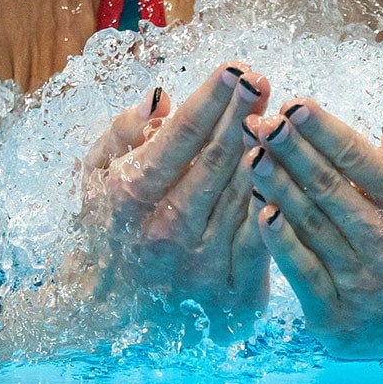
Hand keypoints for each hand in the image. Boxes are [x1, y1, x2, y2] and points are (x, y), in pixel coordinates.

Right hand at [76, 61, 272, 338]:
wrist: (104, 316)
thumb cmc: (103, 228)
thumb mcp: (92, 175)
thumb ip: (122, 131)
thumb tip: (160, 97)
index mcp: (130, 197)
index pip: (181, 136)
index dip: (211, 98)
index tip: (235, 68)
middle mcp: (165, 234)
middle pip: (217, 161)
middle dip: (243, 115)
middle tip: (263, 79)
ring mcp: (200, 268)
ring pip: (244, 197)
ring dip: (267, 153)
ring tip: (283, 117)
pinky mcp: (231, 298)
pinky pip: (263, 241)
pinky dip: (276, 204)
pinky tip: (289, 173)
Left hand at [245, 99, 382, 355]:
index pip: (357, 158)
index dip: (322, 129)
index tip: (293, 104)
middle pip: (325, 187)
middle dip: (288, 150)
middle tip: (257, 122)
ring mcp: (361, 284)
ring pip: (308, 225)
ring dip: (275, 187)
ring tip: (249, 154)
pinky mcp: (338, 318)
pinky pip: (301, 273)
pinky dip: (279, 243)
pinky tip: (259, 214)